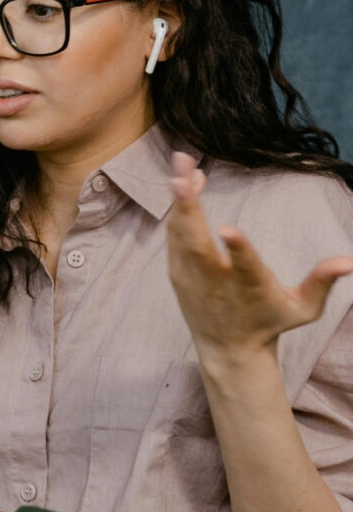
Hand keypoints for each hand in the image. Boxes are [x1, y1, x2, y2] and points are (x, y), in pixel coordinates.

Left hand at [166, 152, 352, 364]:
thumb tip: (348, 262)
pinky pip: (176, 235)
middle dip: (189, 208)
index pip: (245, 268)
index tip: (228, 229)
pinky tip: (186, 181)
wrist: (228, 349)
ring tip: (183, 162)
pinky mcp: (178, 273)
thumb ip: (320, 284)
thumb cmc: (269, 323)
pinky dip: (180, 209)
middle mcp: (214, 282)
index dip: (238, 249)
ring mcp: (191, 277)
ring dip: (181, 198)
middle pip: (197, 244)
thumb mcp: (302, 310)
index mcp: (249, 288)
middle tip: (183, 173)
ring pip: (181, 234)